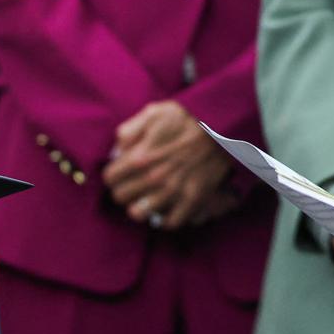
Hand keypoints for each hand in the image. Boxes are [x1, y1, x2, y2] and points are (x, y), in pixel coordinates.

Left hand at [102, 101, 232, 229]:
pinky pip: (170, 222)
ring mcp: (173, 190)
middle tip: (134, 184)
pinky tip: (166, 207)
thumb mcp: (155, 112)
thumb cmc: (189, 116)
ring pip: (138, 214)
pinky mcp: (193, 198)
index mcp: (140, 156)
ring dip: (140, 205)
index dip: (115, 174)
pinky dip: (166, 218)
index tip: (122, 171)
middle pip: (120, 197)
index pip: (110, 178)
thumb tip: (117, 149)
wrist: (224, 125)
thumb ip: (129, 130)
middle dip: (124, 189)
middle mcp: (152, 177)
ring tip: (146, 198)